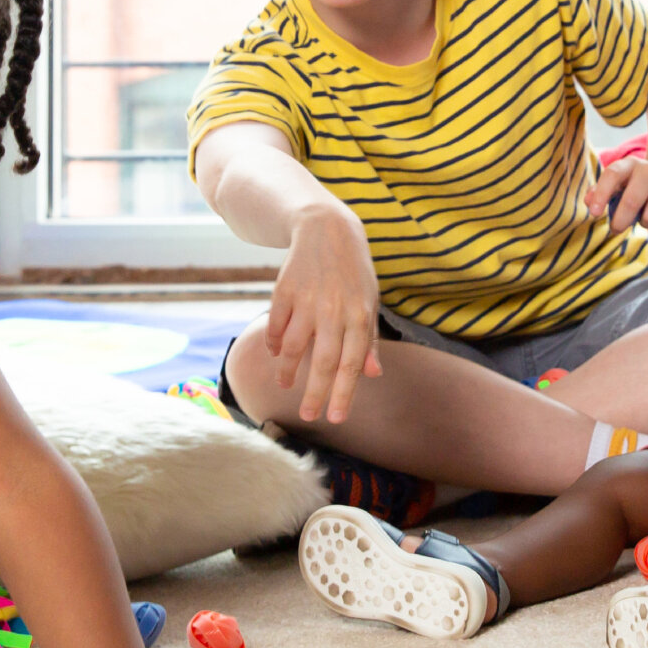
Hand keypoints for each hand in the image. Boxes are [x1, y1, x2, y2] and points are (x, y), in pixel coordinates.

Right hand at [266, 206, 380, 428]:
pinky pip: (276, 326)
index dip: (343, 394)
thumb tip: (374, 375)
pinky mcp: (285, 291)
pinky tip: (275, 352)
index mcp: (360, 316)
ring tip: (284, 385)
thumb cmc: (352, 273)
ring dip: (287, 370)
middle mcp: (334, 311)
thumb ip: (369, 340)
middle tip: (308, 416)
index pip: (352, 364)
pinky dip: (273, 342)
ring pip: (294, 347)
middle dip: (315, 393)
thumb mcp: (369, 302)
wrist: (327, 229)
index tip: (335, 418)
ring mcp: (308, 301)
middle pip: (323, 362)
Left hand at [584, 155, 647, 234]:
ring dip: (644, 223)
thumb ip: (599, 192)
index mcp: (630, 165)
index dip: (601, 194)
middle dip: (619, 223)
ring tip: (645, 214)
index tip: (594, 214)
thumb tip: (589, 202)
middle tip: (616, 228)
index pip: (612, 175)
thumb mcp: (618, 183)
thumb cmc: (636, 184)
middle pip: (631, 202)